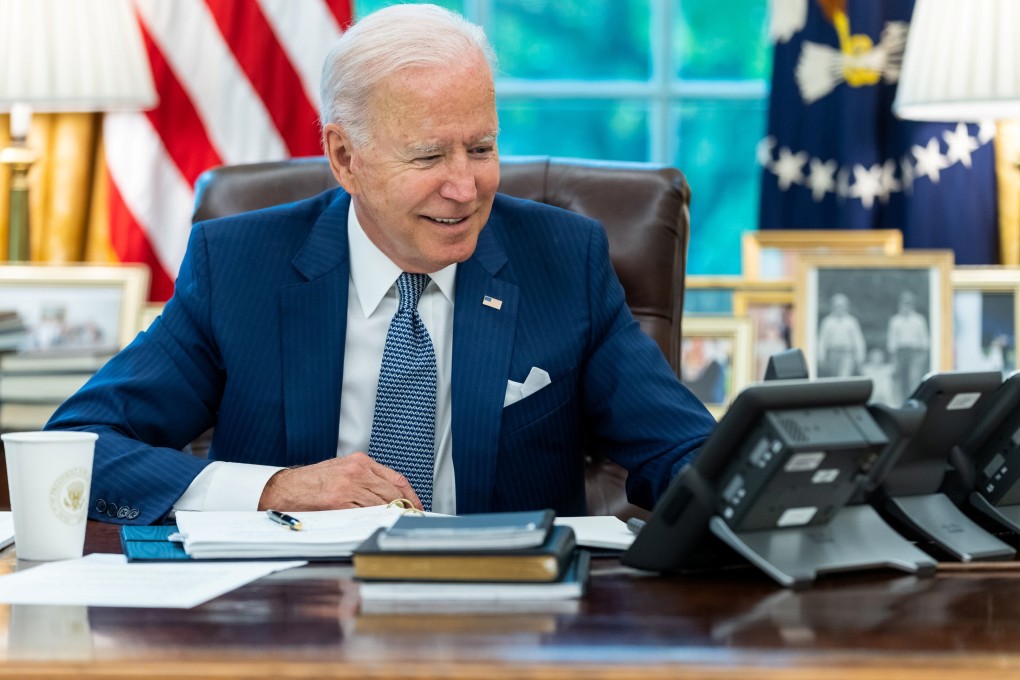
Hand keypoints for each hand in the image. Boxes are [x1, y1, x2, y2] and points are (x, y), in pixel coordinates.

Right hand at [257, 452, 422, 510]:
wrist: (287, 488)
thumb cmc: (314, 481)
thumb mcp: (343, 469)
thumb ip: (365, 478)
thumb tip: (389, 496)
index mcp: (360, 462)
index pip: (395, 478)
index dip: (410, 494)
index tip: (417, 505)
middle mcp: (357, 471)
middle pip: (392, 492)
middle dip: (405, 508)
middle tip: (412, 519)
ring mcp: (349, 486)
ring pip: (380, 504)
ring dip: (391, 516)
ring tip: (398, 525)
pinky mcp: (339, 502)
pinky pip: (364, 513)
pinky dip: (375, 520)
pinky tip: (380, 525)